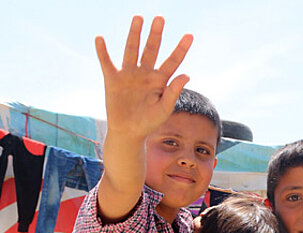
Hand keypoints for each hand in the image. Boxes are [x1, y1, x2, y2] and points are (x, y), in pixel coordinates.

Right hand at [95, 16, 192, 139]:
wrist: (129, 132)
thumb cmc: (149, 122)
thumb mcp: (164, 109)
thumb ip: (173, 91)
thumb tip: (186, 74)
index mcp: (160, 80)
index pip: (173, 61)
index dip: (181, 49)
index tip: (190, 36)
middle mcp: (145, 73)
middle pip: (151, 49)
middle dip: (156, 34)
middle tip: (160, 18)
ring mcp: (129, 74)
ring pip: (132, 50)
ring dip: (135, 34)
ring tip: (138, 18)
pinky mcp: (113, 79)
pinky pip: (107, 62)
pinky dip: (103, 52)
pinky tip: (100, 39)